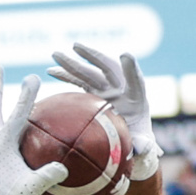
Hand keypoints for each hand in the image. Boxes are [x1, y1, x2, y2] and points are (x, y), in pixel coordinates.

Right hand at [46, 43, 159, 177]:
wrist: (130, 140)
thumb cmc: (139, 142)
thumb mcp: (144, 145)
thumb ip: (144, 145)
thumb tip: (140, 147)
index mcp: (137, 97)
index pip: (135, 80)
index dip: (131, 69)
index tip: (125, 55)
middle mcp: (121, 87)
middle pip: (106, 69)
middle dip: (91, 57)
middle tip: (76, 47)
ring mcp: (106, 88)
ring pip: (89, 72)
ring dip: (72, 63)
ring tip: (55, 55)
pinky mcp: (94, 92)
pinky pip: (79, 81)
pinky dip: (66, 75)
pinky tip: (51, 71)